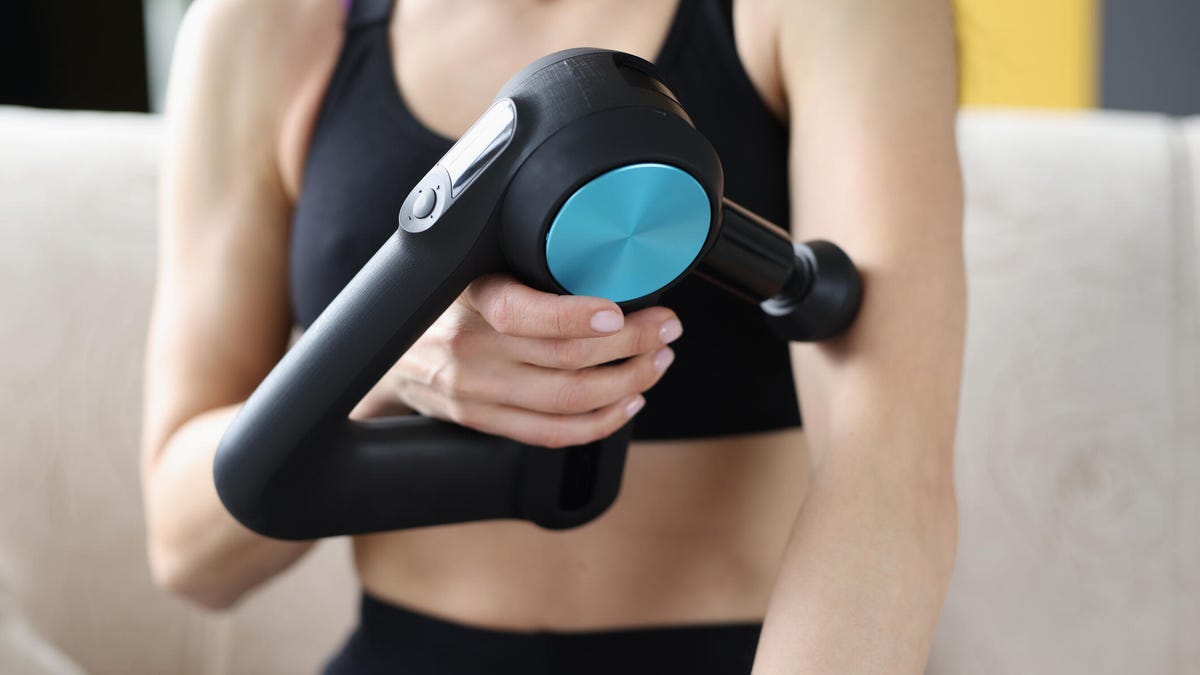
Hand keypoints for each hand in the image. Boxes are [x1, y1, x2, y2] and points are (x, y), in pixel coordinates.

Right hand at [352, 273, 682, 447]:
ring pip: (568, 400)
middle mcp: (470, 348)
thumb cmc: (447, 301)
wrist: (389, 349)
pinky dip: (599, 422)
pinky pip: (551, 435)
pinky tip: (628, 402)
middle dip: (632, 344)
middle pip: (565, 359)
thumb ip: (523, 266)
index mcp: (471, 298)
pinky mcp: (482, 421)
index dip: (579, 317)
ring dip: (628, 382)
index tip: (622, 312)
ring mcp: (475, 391)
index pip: (524, 313)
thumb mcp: (474, 266)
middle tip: (666, 328)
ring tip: (657, 362)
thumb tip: (603, 257)